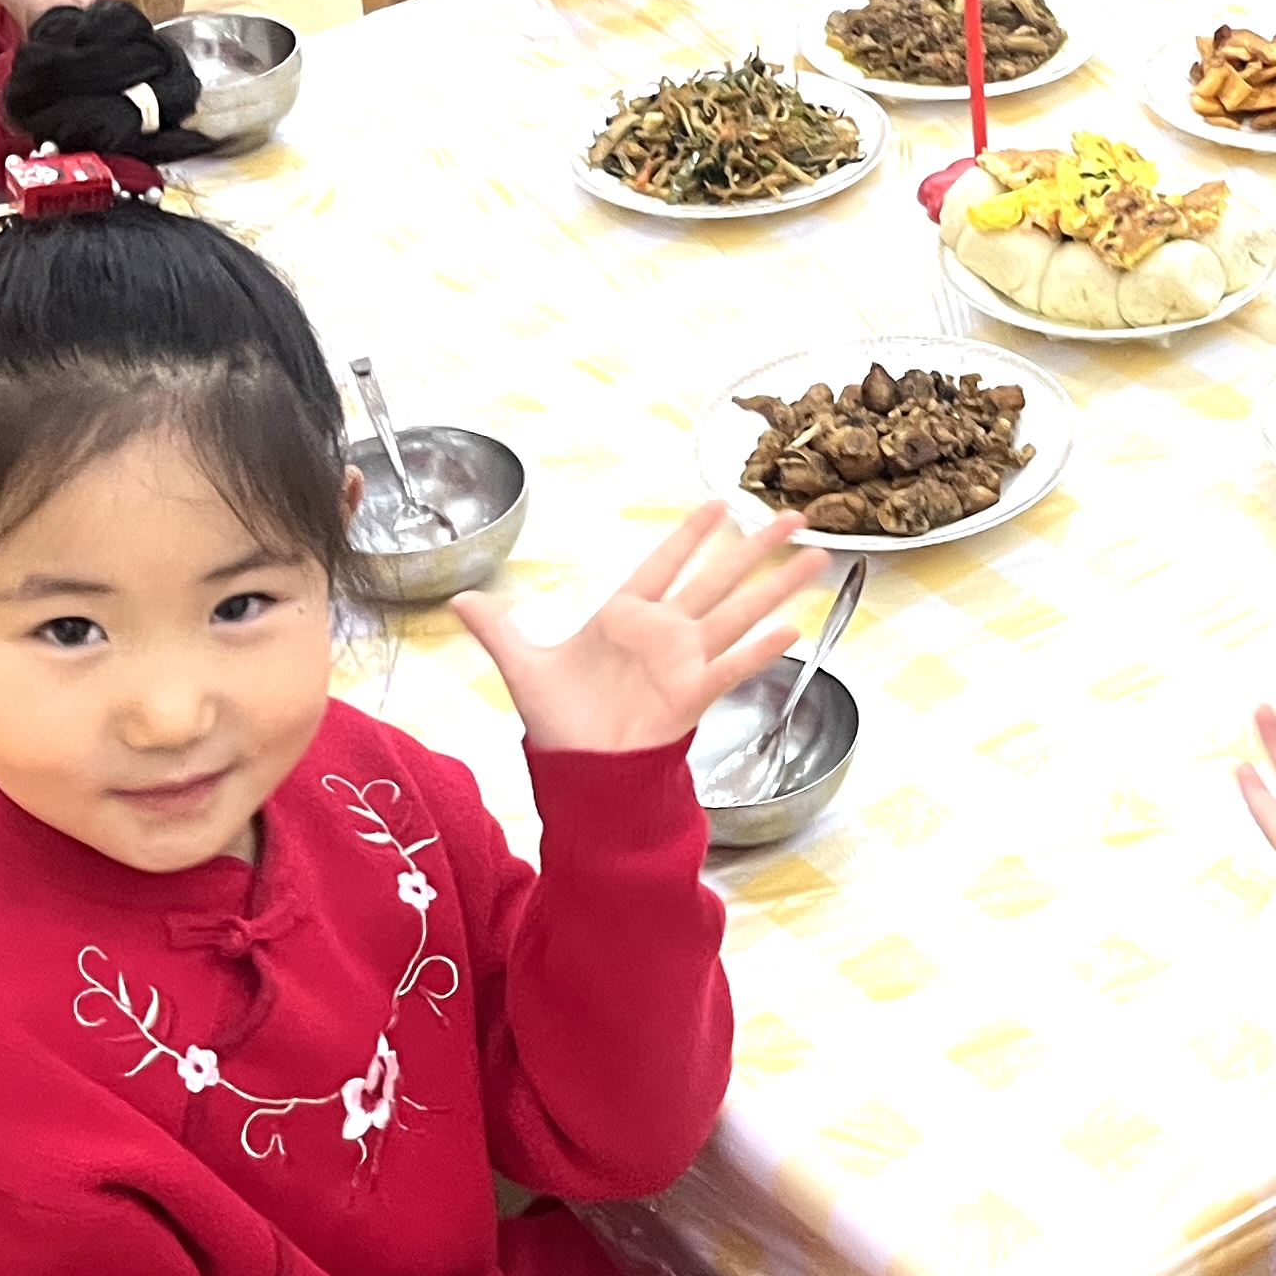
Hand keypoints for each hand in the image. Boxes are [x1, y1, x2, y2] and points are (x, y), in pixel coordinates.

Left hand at [453, 504, 827, 753]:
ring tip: (815, 557)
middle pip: (718, 577)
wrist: (580, 772)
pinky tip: (792, 630)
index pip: (665, 562)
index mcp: (625, 616)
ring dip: (777, 585)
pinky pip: (733, 666)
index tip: (720, 503)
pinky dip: (760, 650)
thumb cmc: (559, 721)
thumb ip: (498, 628)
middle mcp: (663, 632)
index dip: (691, 533)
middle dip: (755, 546)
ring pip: (739, 612)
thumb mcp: (523, 666)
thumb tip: (459, 598)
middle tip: (792, 515)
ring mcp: (684, 661)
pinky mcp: (694, 694)